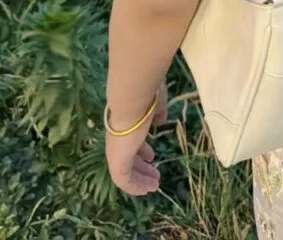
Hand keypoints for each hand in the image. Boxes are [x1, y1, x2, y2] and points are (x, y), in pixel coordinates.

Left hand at [105, 79, 168, 196]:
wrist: (131, 99)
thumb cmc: (145, 99)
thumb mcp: (155, 106)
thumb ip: (158, 114)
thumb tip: (160, 121)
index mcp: (124, 125)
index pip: (130, 142)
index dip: (141, 151)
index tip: (151, 156)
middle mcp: (117, 140)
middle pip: (128, 159)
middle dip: (142, 168)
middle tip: (155, 174)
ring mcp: (116, 152)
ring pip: (126, 172)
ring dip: (141, 179)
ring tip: (154, 185)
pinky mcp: (117, 163)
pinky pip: (125, 181)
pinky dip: (135, 187)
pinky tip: (147, 190)